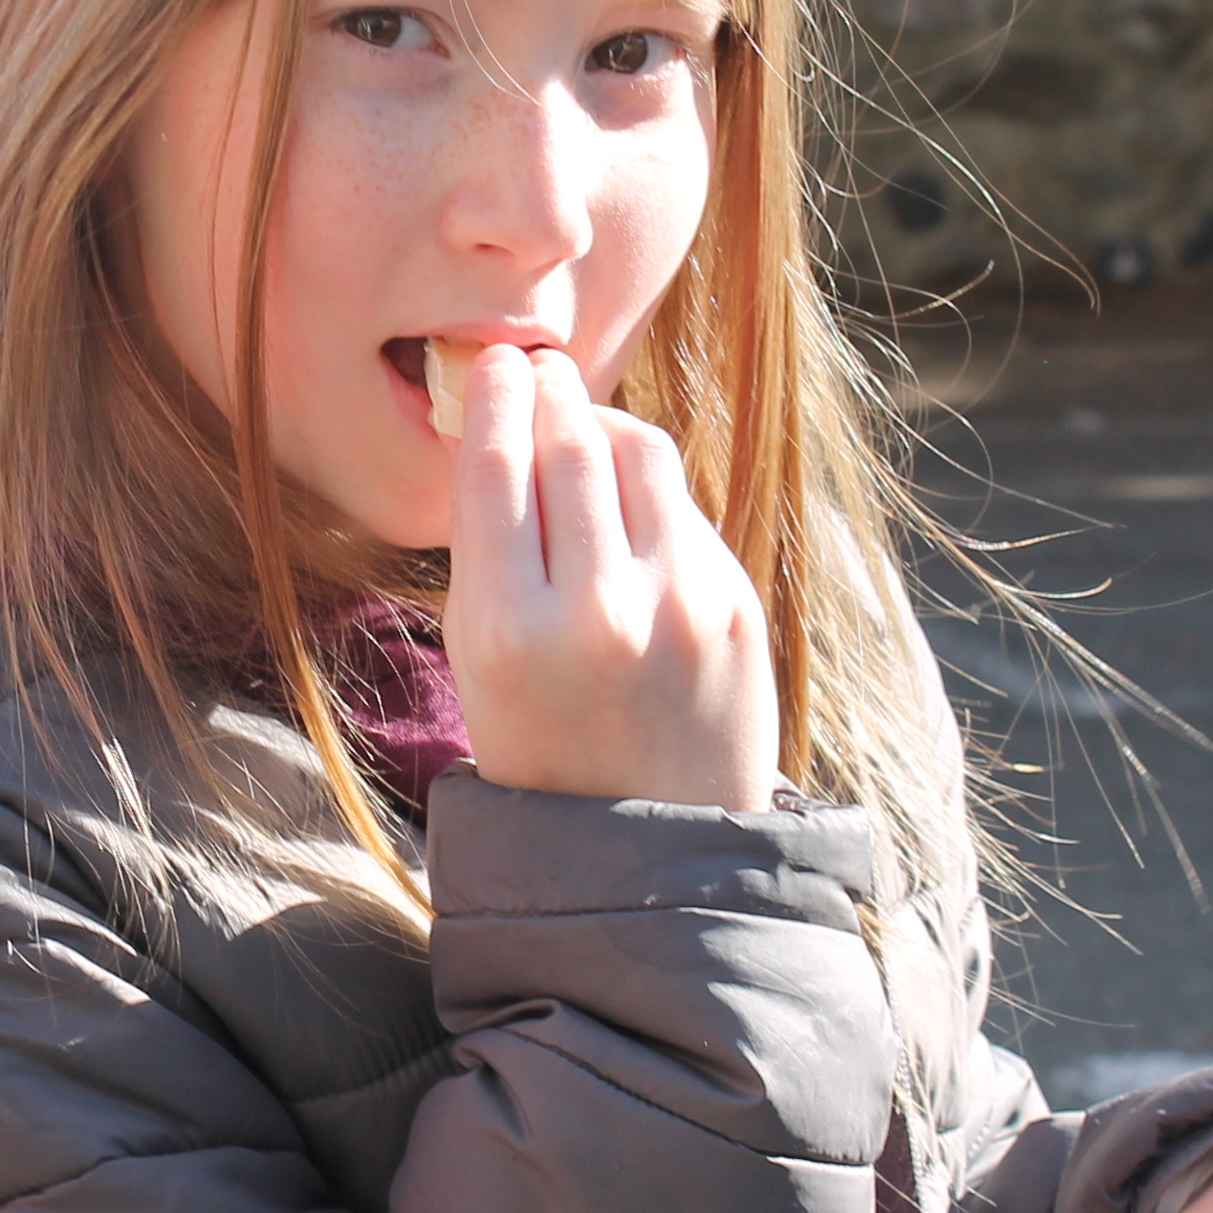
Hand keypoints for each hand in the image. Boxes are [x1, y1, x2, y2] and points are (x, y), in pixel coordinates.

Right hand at [445, 344, 781, 811]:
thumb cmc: (543, 745)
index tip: (496, 364)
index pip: (496, 469)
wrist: (652, 849)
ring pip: (638, 453)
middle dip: (550, 392)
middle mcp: (595, 611)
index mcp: (506, 630)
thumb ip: (491, 551)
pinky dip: (648, 486)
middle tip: (537, 368)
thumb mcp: (479, 660)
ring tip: (580, 419)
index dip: (496, 399)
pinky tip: (627, 498)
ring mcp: (676, 605)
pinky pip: (682, 506)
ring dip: (603, 421)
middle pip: (570, 444)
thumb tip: (509, 425)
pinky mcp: (733, 605)